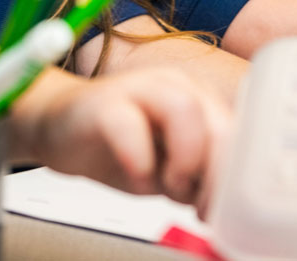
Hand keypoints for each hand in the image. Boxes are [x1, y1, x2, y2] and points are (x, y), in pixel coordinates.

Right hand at [19, 67, 230, 217]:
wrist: (58, 127)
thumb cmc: (118, 145)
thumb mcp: (168, 167)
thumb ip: (199, 176)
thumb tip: (229, 208)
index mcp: (198, 98)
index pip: (238, 133)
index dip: (238, 176)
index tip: (225, 211)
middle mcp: (174, 85)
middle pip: (219, 122)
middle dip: (216, 174)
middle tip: (198, 205)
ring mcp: (138, 88)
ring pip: (184, 109)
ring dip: (185, 159)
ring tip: (169, 187)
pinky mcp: (103, 103)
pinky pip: (129, 126)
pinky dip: (140, 162)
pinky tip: (137, 180)